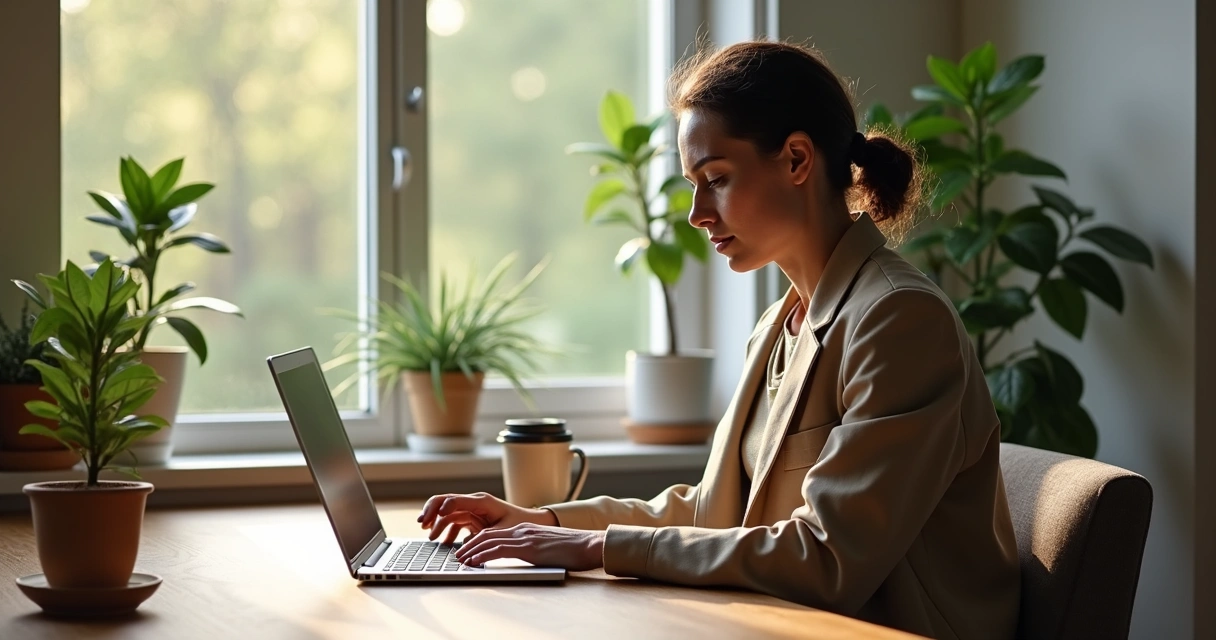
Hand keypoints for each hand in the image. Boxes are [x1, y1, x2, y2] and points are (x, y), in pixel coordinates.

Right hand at [418, 492, 558, 544]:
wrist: (530, 522)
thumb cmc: (518, 524)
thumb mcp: (501, 532)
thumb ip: (482, 537)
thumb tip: (463, 546)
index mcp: (480, 501)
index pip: (454, 500)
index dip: (440, 508)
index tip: (430, 520)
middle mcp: (473, 502)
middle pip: (445, 501)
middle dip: (431, 511)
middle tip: (422, 523)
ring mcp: (471, 509)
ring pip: (446, 513)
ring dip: (437, 523)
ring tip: (430, 537)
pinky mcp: (472, 518)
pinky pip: (454, 522)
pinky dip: (447, 531)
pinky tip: (444, 543)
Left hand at [455, 523, 604, 571]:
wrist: (589, 544)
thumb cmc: (573, 549)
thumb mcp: (546, 546)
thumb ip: (531, 548)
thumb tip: (522, 557)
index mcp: (526, 529)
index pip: (494, 533)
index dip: (477, 542)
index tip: (467, 551)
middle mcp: (522, 530)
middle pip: (487, 535)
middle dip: (469, 545)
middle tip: (457, 555)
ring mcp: (525, 538)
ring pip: (489, 542)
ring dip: (471, 551)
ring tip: (460, 560)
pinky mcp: (528, 548)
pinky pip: (499, 550)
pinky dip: (483, 555)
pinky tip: (475, 561)